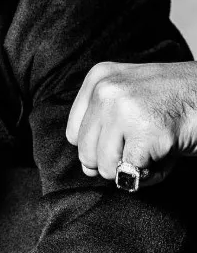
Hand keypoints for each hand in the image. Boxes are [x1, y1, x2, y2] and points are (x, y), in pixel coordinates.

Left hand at [66, 61, 196, 181]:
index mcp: (99, 78)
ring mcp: (124, 109)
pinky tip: (168, 153)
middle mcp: (106, 90)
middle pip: (86, 153)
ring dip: (136, 168)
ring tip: (158, 146)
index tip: (126, 138)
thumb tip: (87, 168)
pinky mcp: (146, 132)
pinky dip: (154, 174)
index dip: (98, 147)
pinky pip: (133, 173)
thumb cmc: (179, 102)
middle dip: (116, 161)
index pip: (74, 133)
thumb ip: (103, 124)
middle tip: (146, 144)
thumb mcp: (131, 96)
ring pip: (106, 167)